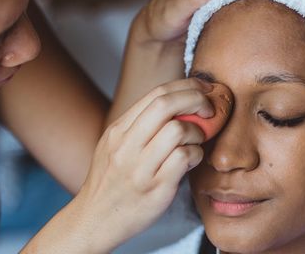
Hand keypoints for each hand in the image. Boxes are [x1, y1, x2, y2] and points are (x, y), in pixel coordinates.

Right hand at [71, 79, 213, 251]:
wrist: (95, 218)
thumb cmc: (111, 181)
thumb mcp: (115, 146)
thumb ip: (140, 125)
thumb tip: (177, 104)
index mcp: (119, 130)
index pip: (156, 94)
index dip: (185, 86)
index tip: (201, 89)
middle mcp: (126, 145)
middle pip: (166, 104)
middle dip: (195, 99)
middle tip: (209, 108)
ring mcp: (140, 167)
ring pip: (177, 130)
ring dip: (197, 132)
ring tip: (196, 141)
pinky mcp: (156, 188)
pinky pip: (184, 158)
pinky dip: (196, 154)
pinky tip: (193, 159)